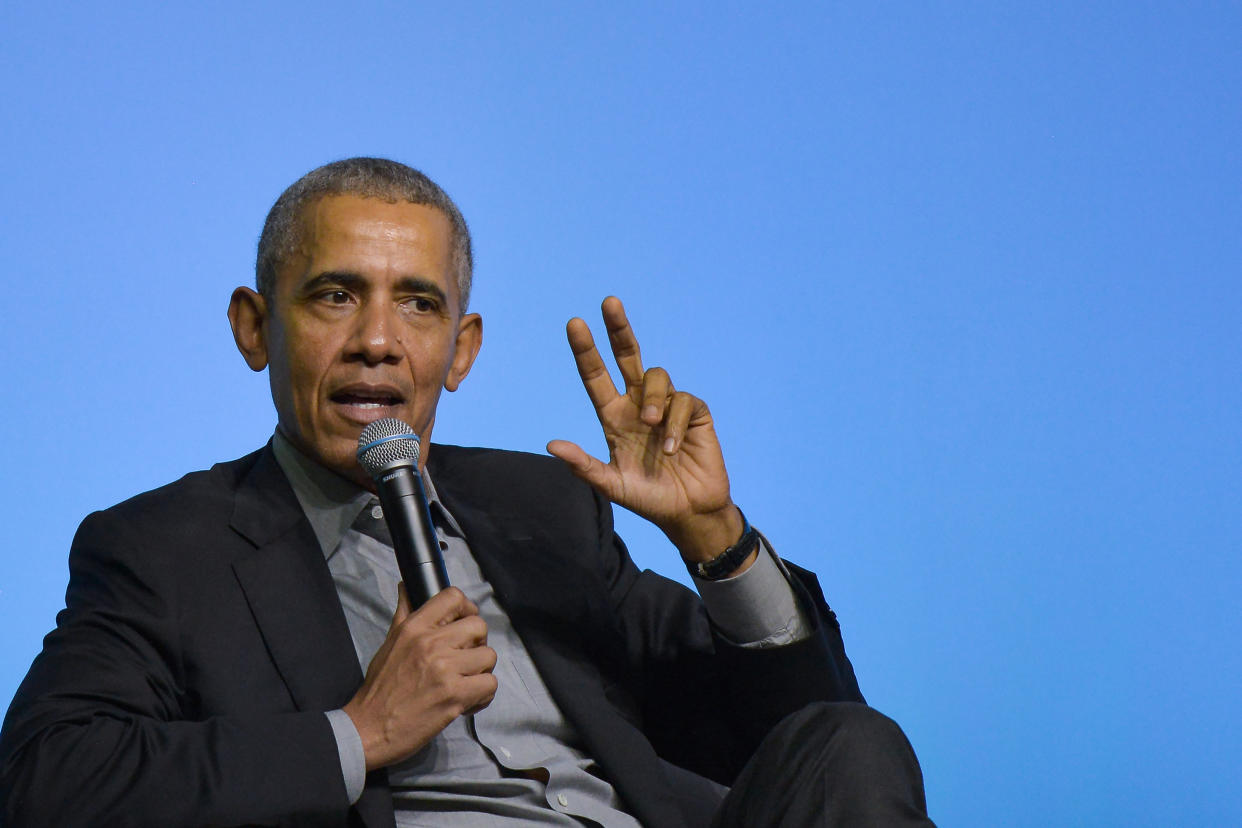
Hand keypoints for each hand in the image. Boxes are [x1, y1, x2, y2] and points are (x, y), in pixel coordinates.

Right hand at [343, 586, 496, 770]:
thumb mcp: (389, 643)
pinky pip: (490, 684)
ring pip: (489, 656)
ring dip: (481, 671)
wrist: (368, 728)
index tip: (463, 625)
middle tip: (466, 659)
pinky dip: (483, 695)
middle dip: (477, 643)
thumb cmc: (379, 687)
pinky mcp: (454, 696)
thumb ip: (404, 614)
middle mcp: (431, 643)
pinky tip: (467, 701)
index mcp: (414, 627)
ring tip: (466, 682)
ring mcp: (444, 669)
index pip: (454, 597)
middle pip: (479, 626)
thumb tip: (406, 586)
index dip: (466, 609)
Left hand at [547, 296, 746, 562]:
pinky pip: (682, 400)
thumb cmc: (648, 498)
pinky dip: (674, 421)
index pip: (595, 376)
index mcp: (614, 417)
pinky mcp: (694, 413)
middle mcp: (639, 405)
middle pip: (627, 356)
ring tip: (651, 428)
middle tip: (609, 302)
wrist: (688, 513)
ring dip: (652, 399)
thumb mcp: (611, 485)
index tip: (575, 323)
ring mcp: (667, 407)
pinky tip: (671, 447)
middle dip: (618, 328)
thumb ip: (584, 466)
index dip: (585, 350)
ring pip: (657, 376)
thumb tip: (551, 444)